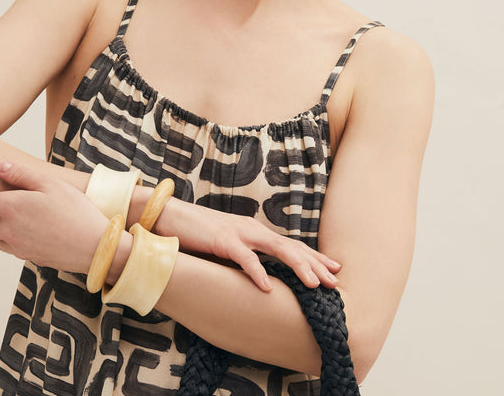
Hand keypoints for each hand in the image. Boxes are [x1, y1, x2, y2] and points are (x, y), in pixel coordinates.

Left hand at [0, 160, 108, 272]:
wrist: (95, 247)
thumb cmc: (76, 210)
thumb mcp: (51, 184)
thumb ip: (22, 175)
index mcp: (11, 208)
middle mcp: (8, 229)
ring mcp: (17, 246)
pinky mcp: (28, 256)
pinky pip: (9, 246)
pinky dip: (5, 238)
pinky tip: (17, 231)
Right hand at [156, 198, 341, 292]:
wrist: (167, 215)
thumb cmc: (195, 234)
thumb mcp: (225, 247)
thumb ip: (243, 257)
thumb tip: (260, 278)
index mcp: (253, 231)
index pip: (289, 245)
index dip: (313, 257)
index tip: (334, 269)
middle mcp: (251, 229)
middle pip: (290, 246)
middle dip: (315, 263)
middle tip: (336, 281)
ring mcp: (237, 232)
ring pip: (276, 248)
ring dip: (298, 266)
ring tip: (314, 284)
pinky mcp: (221, 239)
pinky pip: (243, 257)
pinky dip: (257, 272)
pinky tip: (268, 288)